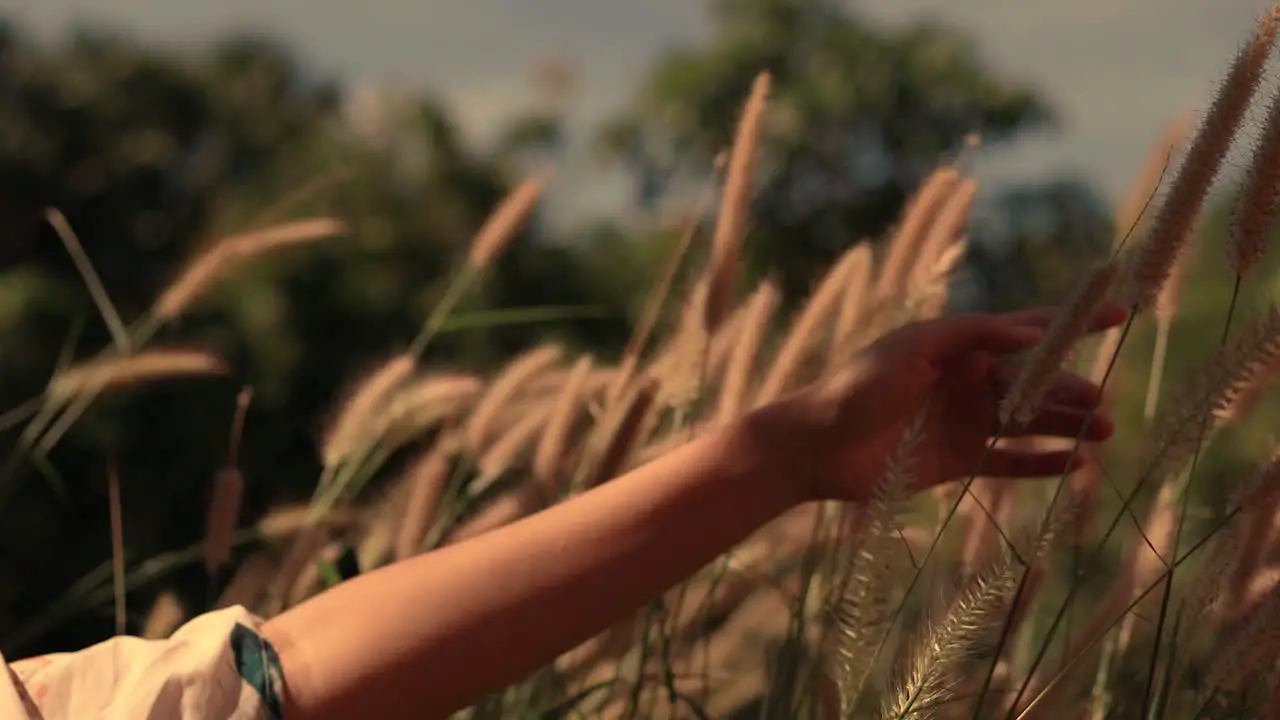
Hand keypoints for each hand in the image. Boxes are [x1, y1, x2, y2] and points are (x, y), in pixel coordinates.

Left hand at [771, 303, 1128, 502]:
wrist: (816, 446)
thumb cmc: (857, 386)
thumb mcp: (912, 347)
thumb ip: (970, 335)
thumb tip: (1027, 332)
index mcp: (958, 347)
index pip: (1026, 330)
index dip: (1072, 323)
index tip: (1120, 312)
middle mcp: (967, 381)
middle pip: (1034, 381)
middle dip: (1071, 388)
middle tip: (1102, 402)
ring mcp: (964, 422)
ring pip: (1029, 421)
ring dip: (1066, 424)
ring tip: (1103, 431)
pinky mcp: (957, 462)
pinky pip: (1009, 461)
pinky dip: (1042, 463)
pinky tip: (1076, 465)